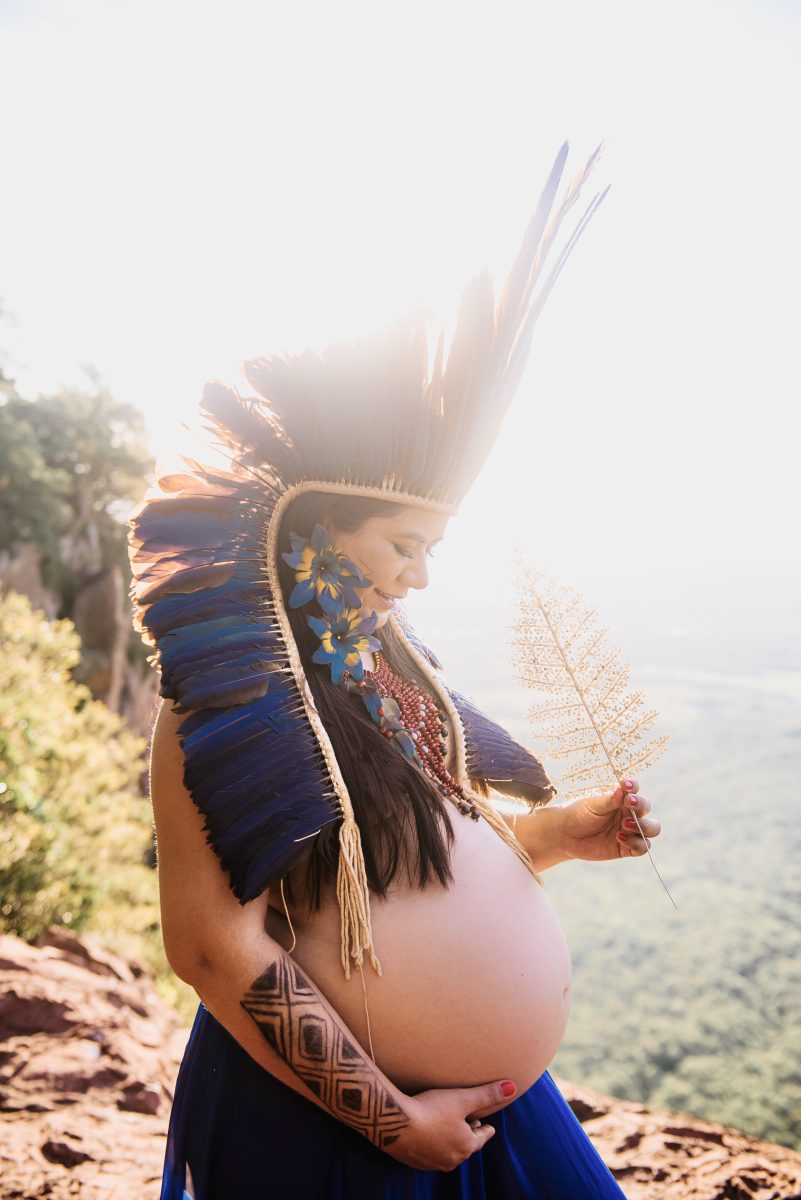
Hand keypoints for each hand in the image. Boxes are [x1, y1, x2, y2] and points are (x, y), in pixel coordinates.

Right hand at [384, 1079, 516, 1170]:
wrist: (394, 1124)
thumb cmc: (431, 1109)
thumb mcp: (462, 1098)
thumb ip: (487, 1094)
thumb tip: (513, 1087)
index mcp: (466, 1146)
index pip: (481, 1137)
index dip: (484, 1128)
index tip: (486, 1123)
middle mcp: (451, 1159)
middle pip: (465, 1145)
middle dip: (467, 1133)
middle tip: (466, 1119)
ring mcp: (431, 1163)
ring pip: (447, 1151)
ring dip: (449, 1139)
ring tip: (446, 1125)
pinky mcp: (413, 1161)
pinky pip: (428, 1153)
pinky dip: (431, 1143)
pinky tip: (425, 1133)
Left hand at [560, 778, 660, 861]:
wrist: (565, 835)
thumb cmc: (578, 814)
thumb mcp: (591, 805)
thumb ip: (608, 800)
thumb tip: (622, 790)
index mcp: (620, 799)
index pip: (634, 789)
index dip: (634, 787)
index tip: (626, 786)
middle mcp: (628, 813)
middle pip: (647, 808)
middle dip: (641, 806)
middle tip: (628, 805)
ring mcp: (629, 831)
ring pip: (652, 829)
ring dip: (643, 826)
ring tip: (624, 825)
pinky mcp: (627, 848)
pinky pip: (642, 847)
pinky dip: (636, 843)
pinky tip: (620, 838)